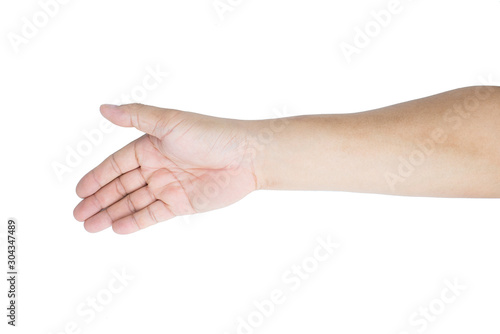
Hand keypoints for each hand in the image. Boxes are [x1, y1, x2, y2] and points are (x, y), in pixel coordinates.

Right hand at [73, 104, 257, 233]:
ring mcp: (169, 186)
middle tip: (78, 215)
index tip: (78, 192)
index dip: (97, 178)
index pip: (116, 165)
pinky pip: (153, 214)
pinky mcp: (182, 204)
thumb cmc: (210, 134)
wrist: (246, 157)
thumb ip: (136, 117)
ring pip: (134, 203)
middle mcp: (157, 167)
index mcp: (151, 147)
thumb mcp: (169, 122)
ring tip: (90, 226)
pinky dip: (135, 221)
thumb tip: (103, 108)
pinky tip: (116, 228)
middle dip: (99, 200)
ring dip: (112, 213)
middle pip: (121, 186)